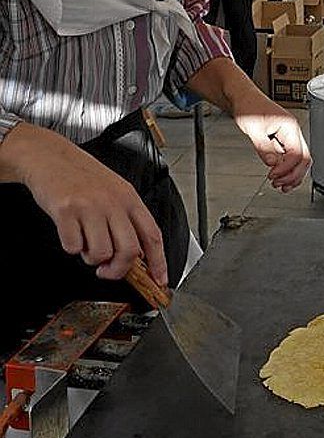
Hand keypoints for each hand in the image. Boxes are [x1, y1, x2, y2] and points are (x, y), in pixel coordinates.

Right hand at [5, 123, 167, 284]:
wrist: (50, 157)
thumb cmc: (82, 176)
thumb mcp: (114, 191)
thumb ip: (126, 219)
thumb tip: (136, 254)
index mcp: (129, 198)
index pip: (153, 235)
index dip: (159, 262)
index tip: (159, 280)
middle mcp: (113, 202)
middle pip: (129, 251)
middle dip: (118, 269)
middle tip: (106, 270)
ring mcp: (90, 206)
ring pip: (100, 254)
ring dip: (91, 257)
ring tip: (85, 240)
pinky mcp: (66, 211)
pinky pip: (73, 248)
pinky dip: (71, 246)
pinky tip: (70, 230)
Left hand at [234, 103, 311, 191]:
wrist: (243, 98)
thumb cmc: (249, 106)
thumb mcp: (253, 129)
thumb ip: (264, 148)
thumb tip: (272, 164)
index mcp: (290, 126)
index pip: (297, 153)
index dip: (286, 168)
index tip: (273, 176)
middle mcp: (293, 131)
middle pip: (304, 159)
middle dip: (293, 175)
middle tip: (278, 184)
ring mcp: (289, 136)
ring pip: (300, 160)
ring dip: (292, 174)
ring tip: (280, 185)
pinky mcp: (283, 140)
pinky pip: (291, 157)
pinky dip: (287, 169)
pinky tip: (280, 176)